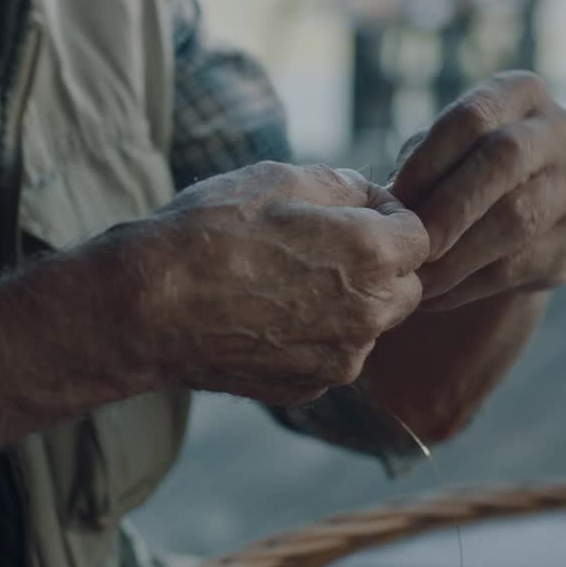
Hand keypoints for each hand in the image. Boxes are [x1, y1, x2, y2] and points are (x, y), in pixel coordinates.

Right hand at [119, 161, 428, 404]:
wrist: (146, 307)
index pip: (418, 235)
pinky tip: (263, 316)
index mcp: (372, 255)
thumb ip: (341, 185)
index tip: (345, 212)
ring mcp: (338, 360)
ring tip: (281, 282)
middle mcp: (368, 315)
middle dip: (377, 266)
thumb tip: (367, 196)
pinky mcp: (306, 387)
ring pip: (366, 326)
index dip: (385, 217)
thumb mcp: (276, 179)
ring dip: (344, 304)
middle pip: (403, 287)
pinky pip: (329, 357)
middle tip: (318, 248)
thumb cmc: (207, 233)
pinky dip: (311, 338)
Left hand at [389, 72, 565, 311]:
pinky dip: (466, 285)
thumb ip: (419, 165)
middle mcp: (561, 130)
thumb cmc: (457, 169)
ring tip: (413, 278)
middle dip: (452, 205)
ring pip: (517, 220)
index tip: (393, 197)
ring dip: (456, 256)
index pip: (474, 117)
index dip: (429, 158)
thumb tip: (388, 202)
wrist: (514, 215)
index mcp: (519, 94)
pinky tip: (432, 294)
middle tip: (411, 242)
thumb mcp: (437, 152)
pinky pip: (519, 265)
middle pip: (506, 160)